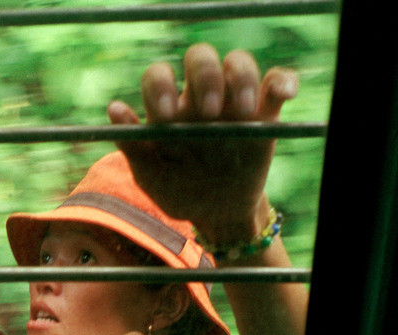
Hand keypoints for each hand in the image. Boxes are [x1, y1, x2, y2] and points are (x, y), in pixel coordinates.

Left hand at [108, 44, 297, 240]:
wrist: (216, 214)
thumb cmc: (178, 191)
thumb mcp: (151, 177)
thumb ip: (132, 146)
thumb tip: (114, 108)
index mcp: (168, 109)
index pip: (158, 76)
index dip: (159, 86)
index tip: (165, 115)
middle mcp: (199, 97)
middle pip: (200, 57)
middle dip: (204, 75)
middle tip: (207, 112)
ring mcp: (232, 103)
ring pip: (239, 62)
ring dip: (242, 76)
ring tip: (242, 112)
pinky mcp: (264, 114)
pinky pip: (277, 83)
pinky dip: (283, 81)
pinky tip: (283, 96)